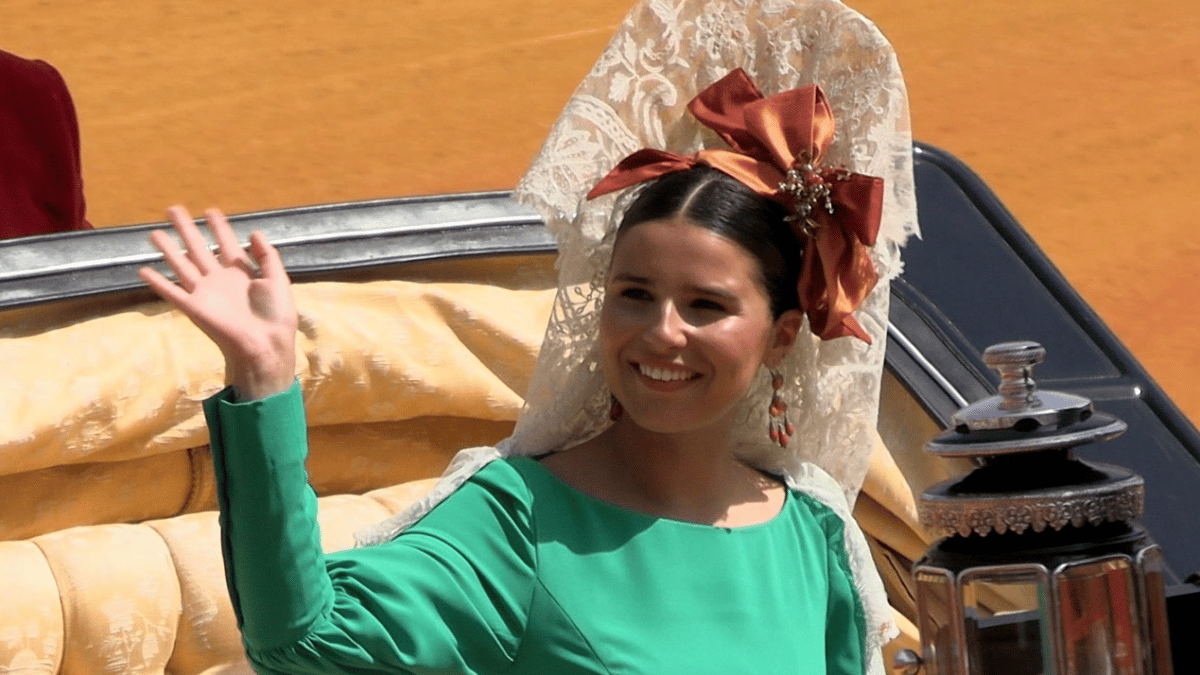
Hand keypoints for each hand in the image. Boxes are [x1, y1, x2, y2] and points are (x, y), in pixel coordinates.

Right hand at [140, 206, 297, 400]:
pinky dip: (158, 283)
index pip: (226, 243)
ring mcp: (205, 293)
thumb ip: (267, 256)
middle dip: (187, 229)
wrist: (266, 343)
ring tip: (153, 233)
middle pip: (199, 249)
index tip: (210, 210)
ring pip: (181, 265)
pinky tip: (144, 270)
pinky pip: (172, 292)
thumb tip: (254, 232)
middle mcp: (220, 279)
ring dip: (167, 249)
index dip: (218, 227)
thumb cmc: (275, 315)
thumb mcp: (278, 280)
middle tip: (173, 209)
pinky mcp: (194, 308)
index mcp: (241, 272)